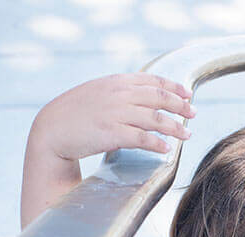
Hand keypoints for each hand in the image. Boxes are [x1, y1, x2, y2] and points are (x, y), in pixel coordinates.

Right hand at [34, 73, 194, 160]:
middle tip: (193, 114)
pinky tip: (167, 148)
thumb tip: (141, 98)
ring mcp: (116, 113)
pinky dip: (158, 143)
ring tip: (187, 134)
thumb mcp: (97, 93)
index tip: (187, 94)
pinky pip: (143, 138)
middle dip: (180, 106)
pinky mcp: (113, 133)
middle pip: (159, 98)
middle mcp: (119, 94)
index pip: (153, 80)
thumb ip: (119, 92)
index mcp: (116, 82)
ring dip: (175, 127)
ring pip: (156, 119)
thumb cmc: (73, 114)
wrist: (51, 130)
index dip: (174, 87)